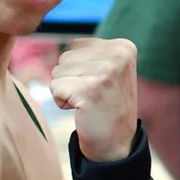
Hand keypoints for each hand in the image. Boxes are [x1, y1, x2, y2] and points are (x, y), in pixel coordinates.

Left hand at [50, 38, 137, 161]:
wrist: (116, 145)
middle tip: (92, 98)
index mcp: (124, 47)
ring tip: (87, 104)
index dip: (78, 69)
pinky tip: (82, 111)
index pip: (75, 45)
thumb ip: (90, 53)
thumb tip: (56, 34)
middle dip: (70, 80)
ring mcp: (106, 72)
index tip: (99, 86)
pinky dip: (62, 102)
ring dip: (66, 91)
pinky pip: (55, 87)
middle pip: (65, 57)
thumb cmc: (105, 107)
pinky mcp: (90, 89)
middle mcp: (118, 55)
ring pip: (57, 71)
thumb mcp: (108, 71)